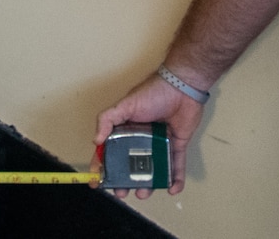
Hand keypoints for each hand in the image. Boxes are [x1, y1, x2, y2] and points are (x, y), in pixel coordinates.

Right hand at [94, 72, 203, 197]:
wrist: (182, 86)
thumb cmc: (153, 92)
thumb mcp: (125, 104)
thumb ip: (107, 119)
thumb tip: (96, 140)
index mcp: (126, 129)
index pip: (110, 150)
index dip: (102, 166)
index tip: (97, 181)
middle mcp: (141, 138)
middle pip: (131, 164)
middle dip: (125, 181)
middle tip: (122, 192)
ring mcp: (159, 144)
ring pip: (153, 169)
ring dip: (149, 184)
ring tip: (144, 192)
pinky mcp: (177, 146)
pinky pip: (176, 166)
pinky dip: (176, 179)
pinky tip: (173, 189)